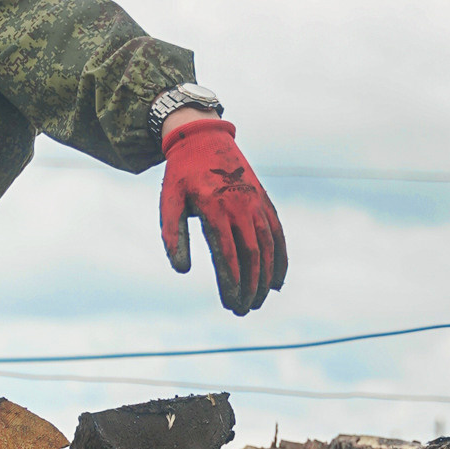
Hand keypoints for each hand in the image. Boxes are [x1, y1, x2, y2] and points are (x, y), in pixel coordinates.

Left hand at [159, 114, 285, 314]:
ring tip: (258, 303)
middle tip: (242, 310)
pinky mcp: (263, 202)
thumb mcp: (168, 201)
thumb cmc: (181, 174)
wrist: (203, 138)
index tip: (230, 303)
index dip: (231, 281)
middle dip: (249, 286)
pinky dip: (280, 258)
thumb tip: (182, 269)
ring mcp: (255, 203)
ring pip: (267, 246)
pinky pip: (277, 233)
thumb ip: (172, 234)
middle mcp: (240, 206)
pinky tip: (277, 282)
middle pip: (251, 254)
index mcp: (215, 207)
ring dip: (265, 278)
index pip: (228, 253)